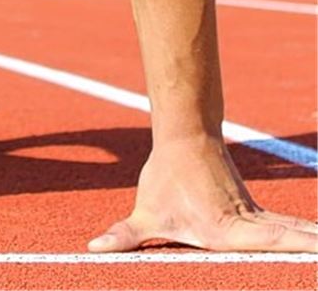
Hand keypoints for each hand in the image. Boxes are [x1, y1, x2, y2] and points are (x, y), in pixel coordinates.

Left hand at [89, 137, 317, 252]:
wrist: (184, 138)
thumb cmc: (165, 178)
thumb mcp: (145, 213)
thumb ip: (124, 236)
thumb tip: (93, 247)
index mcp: (228, 232)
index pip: (276, 243)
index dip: (302, 247)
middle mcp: (249, 226)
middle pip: (293, 242)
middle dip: (314, 249)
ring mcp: (257, 218)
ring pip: (295, 233)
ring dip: (314, 243)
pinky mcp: (258, 215)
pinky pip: (289, 229)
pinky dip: (308, 236)